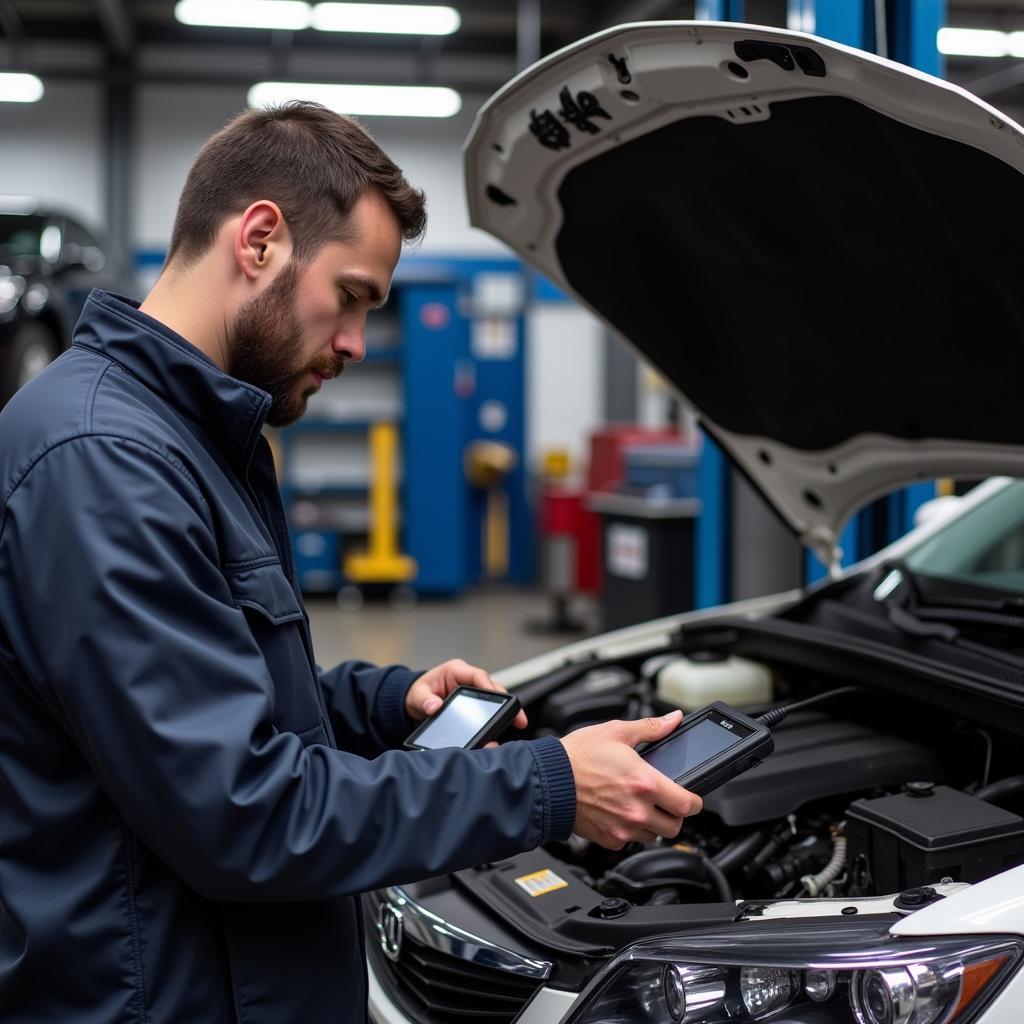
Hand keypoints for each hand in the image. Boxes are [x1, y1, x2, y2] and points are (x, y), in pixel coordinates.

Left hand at [405, 658, 528, 733]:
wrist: (414, 699)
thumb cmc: (418, 692)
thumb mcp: (417, 695)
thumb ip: (424, 700)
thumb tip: (434, 706)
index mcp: (455, 670)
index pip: (478, 675)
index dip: (491, 686)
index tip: (501, 699)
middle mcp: (467, 679)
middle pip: (493, 688)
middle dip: (507, 702)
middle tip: (518, 717)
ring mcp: (472, 690)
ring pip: (494, 698)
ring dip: (504, 710)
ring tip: (516, 723)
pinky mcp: (473, 702)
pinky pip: (488, 708)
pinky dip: (496, 717)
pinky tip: (501, 729)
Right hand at [560, 711, 702, 849]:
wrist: (546, 780)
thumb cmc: (577, 756)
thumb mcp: (616, 732)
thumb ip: (651, 728)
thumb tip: (673, 720)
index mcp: (645, 782)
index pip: (688, 804)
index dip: (694, 800)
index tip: (690, 796)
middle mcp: (637, 810)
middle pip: (675, 826)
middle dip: (673, 813)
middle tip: (664, 800)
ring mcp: (623, 828)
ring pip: (653, 836)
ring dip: (652, 823)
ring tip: (638, 804)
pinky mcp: (609, 839)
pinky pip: (630, 840)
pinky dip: (630, 830)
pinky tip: (619, 811)